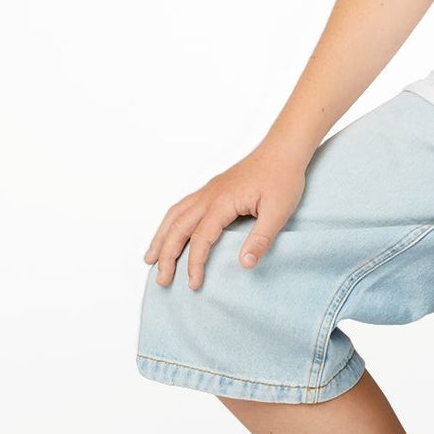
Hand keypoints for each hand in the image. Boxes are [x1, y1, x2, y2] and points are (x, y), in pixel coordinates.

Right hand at [143, 141, 308, 288]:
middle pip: (178, 228)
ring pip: (175, 215)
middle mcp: (209, 196)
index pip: (200, 239)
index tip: (194, 284)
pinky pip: (182, 206)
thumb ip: (261, 239)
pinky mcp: (213, 189)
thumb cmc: (283, 178)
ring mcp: (209, 191)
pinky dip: (170, 222)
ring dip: (161, 237)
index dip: (194, 264)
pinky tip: (169, 230)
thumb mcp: (279, 212)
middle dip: (166, 255)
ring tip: (150, 258)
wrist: (283, 149)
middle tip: (161, 279)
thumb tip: (245, 265)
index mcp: (222, 203)